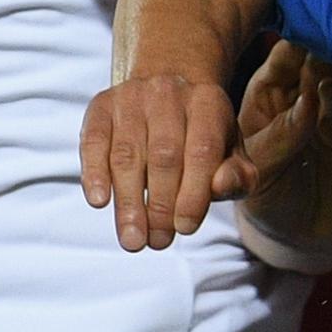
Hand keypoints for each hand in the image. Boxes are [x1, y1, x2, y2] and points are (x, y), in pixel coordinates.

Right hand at [81, 72, 252, 250]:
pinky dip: (95, 172)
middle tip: (156, 242)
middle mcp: (169, 93)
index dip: (193, 193)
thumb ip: (236, 174)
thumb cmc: (204, 135)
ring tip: (132, 239)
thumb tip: (220, 186)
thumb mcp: (231, 152)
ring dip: (128, 201)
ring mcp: (131, 96)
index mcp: (209, 103)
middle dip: (159, 205)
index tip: (185, 228)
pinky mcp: (101, 106)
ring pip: (127, 153)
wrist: (169, 89)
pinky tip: (99, 201)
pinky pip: (94, 141)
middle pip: (163, 155)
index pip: (202, 151)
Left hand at [234, 44, 331, 273]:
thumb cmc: (271, 195)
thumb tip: (309, 101)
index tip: (295, 40)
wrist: (302, 237)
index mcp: (278, 94)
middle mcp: (318, 99)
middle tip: (317, 53)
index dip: (292, 48)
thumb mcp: (261, 171)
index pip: (286, 59)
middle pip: (322, 68)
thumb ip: (279, 137)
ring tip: (329, 90)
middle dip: (320, 60)